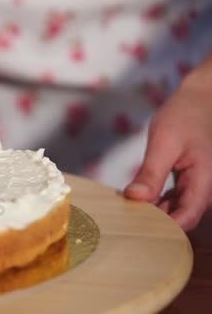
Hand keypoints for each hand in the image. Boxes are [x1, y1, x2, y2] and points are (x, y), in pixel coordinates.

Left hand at [125, 61, 211, 229]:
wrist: (199, 99)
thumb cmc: (185, 116)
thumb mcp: (164, 143)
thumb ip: (151, 173)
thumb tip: (135, 197)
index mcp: (204, 182)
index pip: (186, 219)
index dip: (162, 227)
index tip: (133, 224)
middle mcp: (204, 189)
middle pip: (180, 218)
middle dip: (153, 221)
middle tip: (122, 218)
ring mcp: (197, 186)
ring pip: (175, 211)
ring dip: (153, 211)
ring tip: (126, 208)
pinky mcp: (188, 182)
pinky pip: (173, 200)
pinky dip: (155, 201)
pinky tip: (136, 197)